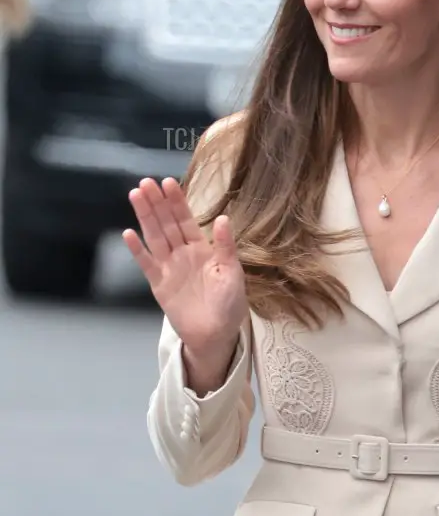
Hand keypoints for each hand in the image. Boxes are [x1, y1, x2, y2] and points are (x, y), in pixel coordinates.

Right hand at [123, 177, 247, 359]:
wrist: (216, 333)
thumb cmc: (229, 303)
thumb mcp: (232, 271)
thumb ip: (225, 246)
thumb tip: (223, 219)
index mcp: (202, 249)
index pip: (186, 219)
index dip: (177, 202)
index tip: (168, 182)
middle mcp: (183, 254)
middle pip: (166, 223)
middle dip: (156, 203)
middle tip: (145, 182)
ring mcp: (169, 268)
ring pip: (154, 237)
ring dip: (145, 217)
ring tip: (135, 195)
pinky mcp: (158, 285)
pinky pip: (146, 264)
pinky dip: (137, 250)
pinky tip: (129, 233)